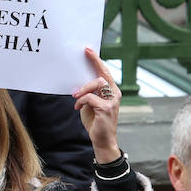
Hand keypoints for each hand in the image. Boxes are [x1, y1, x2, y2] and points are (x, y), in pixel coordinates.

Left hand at [73, 48, 121, 162]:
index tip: (88, 50)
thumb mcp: (90, 104)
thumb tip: (80, 82)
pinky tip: (77, 107)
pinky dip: (81, 101)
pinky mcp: (106, 108)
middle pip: (103, 74)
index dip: (97, 61)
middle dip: (94, 63)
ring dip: (83, 89)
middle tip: (84, 54)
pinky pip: (90, 97)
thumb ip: (89, 93)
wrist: (102, 140)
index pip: (105, 72)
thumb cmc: (95, 122)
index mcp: (112, 92)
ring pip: (97, 83)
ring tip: (75, 96)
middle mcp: (115, 94)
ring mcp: (112, 101)